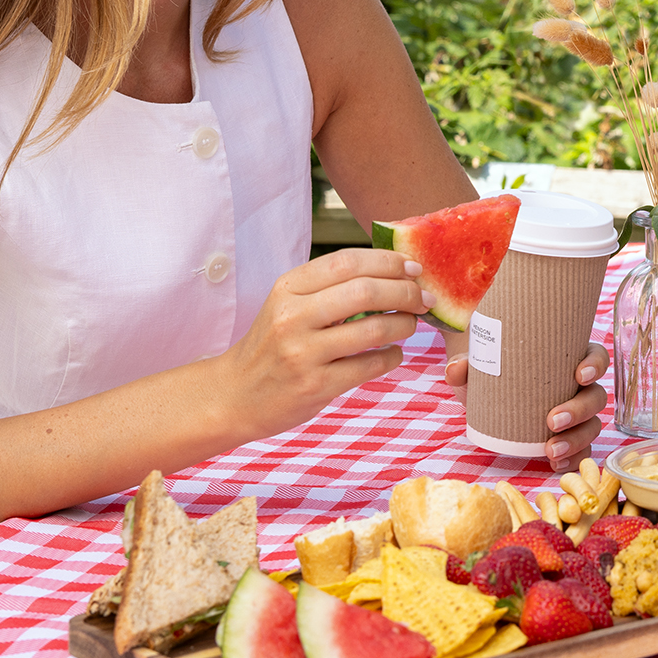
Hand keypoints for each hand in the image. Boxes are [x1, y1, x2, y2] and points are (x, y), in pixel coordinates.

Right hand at [214, 247, 430, 440]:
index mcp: (287, 288)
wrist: (234, 395)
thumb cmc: (271, 345)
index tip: (413, 267)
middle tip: (423, 298)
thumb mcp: (287, 305)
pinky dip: (391, 357)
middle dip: (404, 292)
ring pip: (373, 330)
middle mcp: (292, 317)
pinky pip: (369, 366)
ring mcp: (303, 353)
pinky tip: (392, 354)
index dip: (387, 261)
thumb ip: (329, 287)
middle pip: (365, 292)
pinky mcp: (314, 386)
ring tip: (410, 325)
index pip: (347, 262)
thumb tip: (391, 271)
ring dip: (404, 325)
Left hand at [439, 328, 611, 469]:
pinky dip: (573, 459)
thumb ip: (467, 363)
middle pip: (595, 396)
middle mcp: (578, 388)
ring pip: (592, 426)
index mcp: (567, 360)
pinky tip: (556, 465)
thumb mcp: (481, 364)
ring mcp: (577, 416)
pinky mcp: (569, 439)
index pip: (595, 357)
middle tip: (552, 421)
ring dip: (576, 440)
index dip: (595, 365)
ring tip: (550, 451)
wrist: (487, 397)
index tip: (579, 375)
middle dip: (579, 410)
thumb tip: (456, 369)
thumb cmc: (494, 370)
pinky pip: (582, 451)